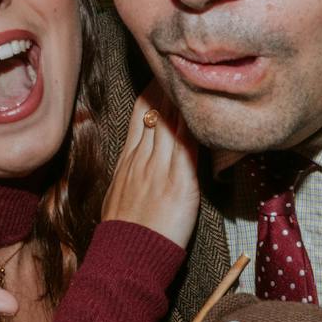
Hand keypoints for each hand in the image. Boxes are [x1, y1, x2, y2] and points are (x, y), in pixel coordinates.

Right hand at [101, 85, 199, 247]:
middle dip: (170, 87)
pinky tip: (203, 110)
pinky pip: (188, 146)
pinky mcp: (179, 182)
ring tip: (196, 76)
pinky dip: (194, 126)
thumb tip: (137, 166)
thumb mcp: (118, 197)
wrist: (127, 256)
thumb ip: (130, 177)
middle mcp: (143, 159)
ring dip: (184, 100)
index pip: (140, 115)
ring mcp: (160, 169)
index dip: (152, 93)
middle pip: (157, 112)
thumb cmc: (124, 234)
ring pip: (172, 123)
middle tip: (184, 65)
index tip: (162, 76)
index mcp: (127, 161)